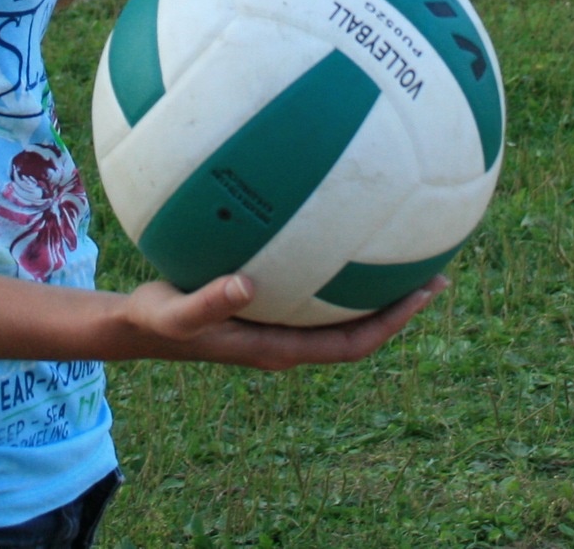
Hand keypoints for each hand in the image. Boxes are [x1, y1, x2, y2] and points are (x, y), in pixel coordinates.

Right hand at [115, 273, 444, 370]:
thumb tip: (246, 283)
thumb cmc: (157, 321)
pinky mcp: (267, 306)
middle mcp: (288, 338)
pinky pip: (313, 288)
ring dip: (375, 287)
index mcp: (280, 348)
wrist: (137, 327)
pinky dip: (335, 265)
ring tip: (405, 246)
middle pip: (359, 328)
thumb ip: (209, 301)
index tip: (423, 293)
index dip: (391, 322)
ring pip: (340, 309)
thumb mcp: (177, 313)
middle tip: (436, 269)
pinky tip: (336, 224)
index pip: (352, 343)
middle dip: (399, 304)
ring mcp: (279, 324)